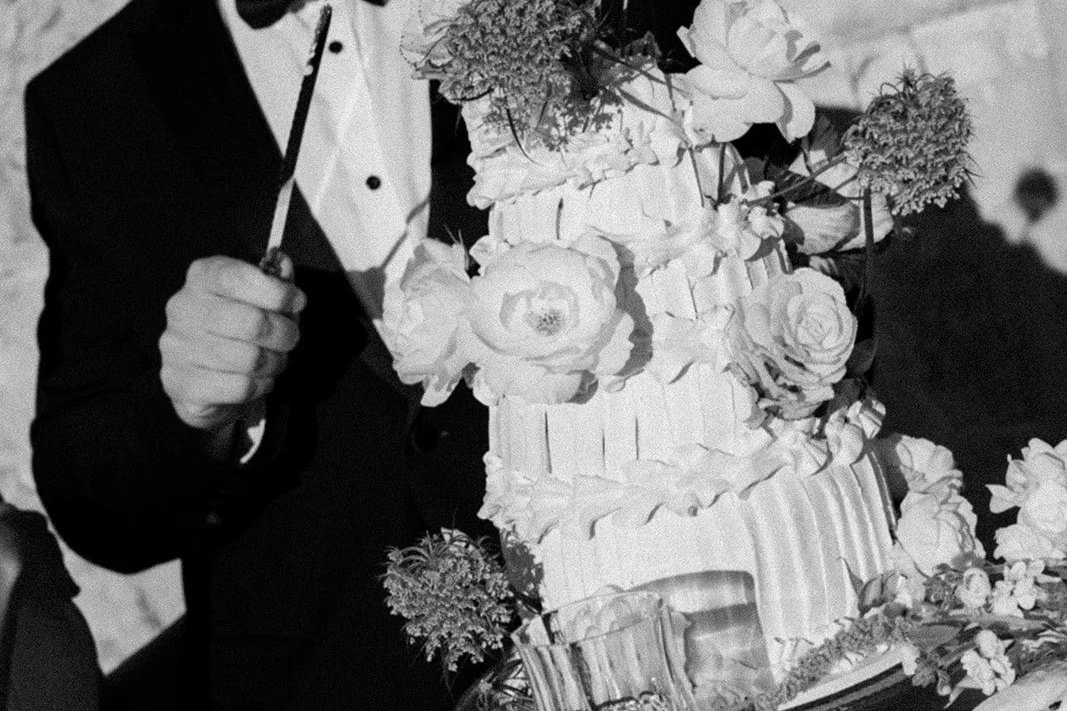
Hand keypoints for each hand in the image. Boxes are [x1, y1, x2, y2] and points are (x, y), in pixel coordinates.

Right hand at [159, 254, 305, 435]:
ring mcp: (177, 347)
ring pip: (251, 359)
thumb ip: (277, 281)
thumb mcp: (266, 300)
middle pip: (253, 323)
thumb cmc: (243, 331)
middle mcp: (183, 308)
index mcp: (202, 278)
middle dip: (284, 334)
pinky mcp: (180, 384)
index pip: (237, 277)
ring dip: (274, 363)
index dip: (276, 291)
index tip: (297, 301)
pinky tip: (254, 381)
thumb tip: (282, 264)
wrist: (211, 381)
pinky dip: (259, 386)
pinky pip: (240, 387)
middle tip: (289, 339)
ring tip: (272, 361)